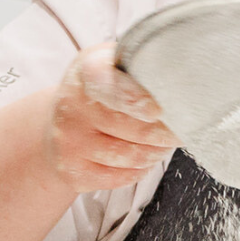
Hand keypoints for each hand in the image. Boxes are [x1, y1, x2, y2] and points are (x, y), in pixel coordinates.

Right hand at [39, 42, 180, 192]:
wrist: (58, 120)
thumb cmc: (99, 89)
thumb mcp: (112, 63)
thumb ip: (138, 64)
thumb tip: (180, 72)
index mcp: (86, 71)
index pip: (109, 85)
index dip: (135, 99)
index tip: (157, 111)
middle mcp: (70, 106)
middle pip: (134, 129)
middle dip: (166, 133)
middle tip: (180, 131)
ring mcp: (68, 141)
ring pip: (132, 156)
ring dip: (157, 152)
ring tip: (164, 144)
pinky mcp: (72, 170)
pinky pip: (121, 177)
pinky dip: (140, 170)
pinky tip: (143, 158)